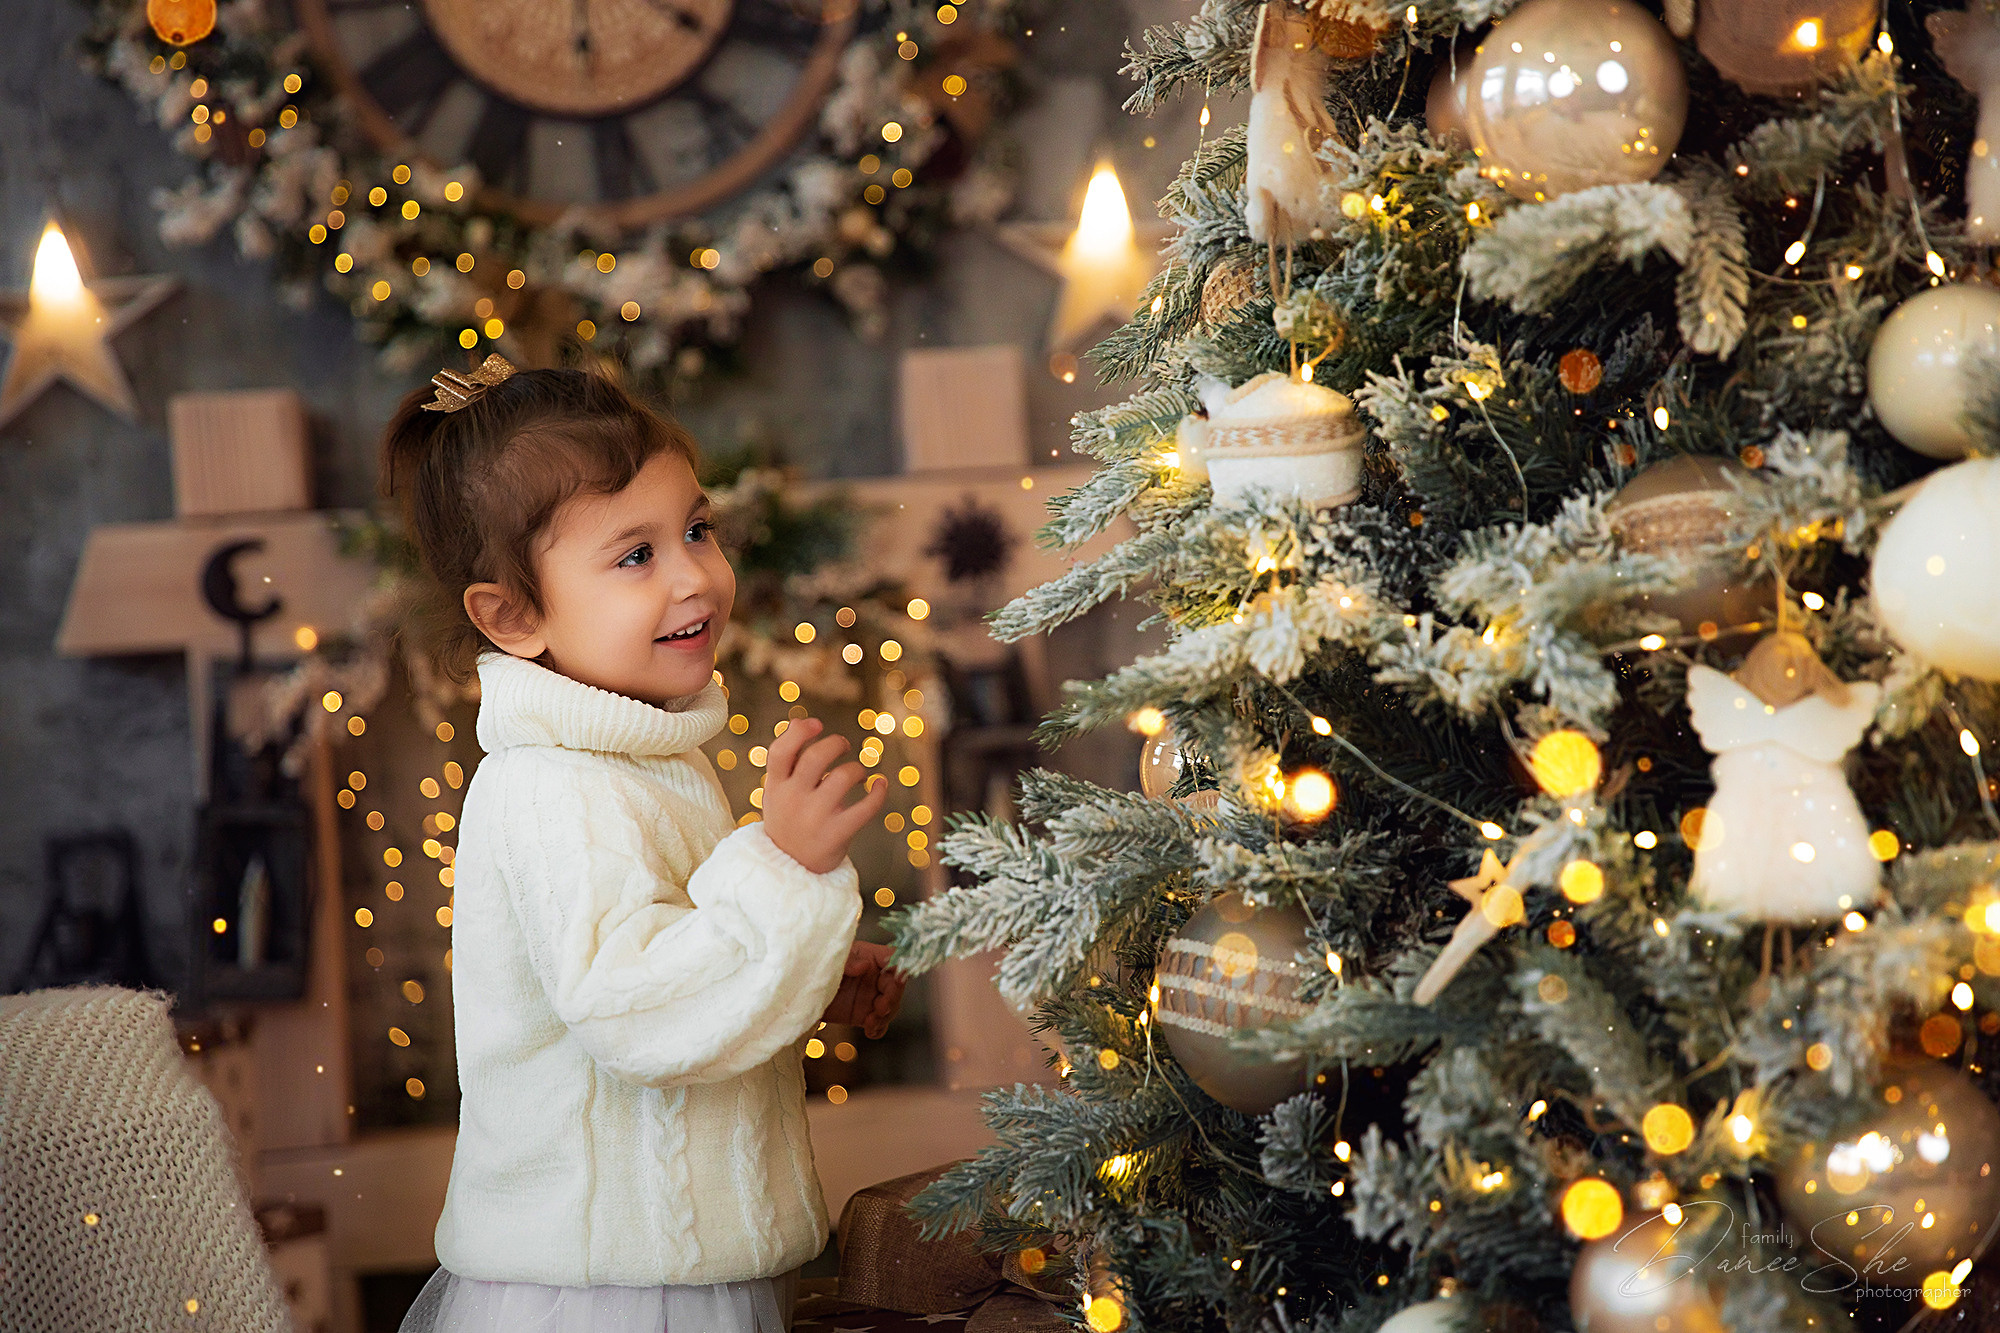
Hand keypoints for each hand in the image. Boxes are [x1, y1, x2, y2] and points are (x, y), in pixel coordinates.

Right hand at [761, 716, 887, 874]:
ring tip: (859, 774)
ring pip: (843, 777)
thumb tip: (800, 721)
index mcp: (775, 787)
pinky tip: (880, 784)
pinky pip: (865, 807)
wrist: (789, 868)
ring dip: (857, 769)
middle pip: (816, 757)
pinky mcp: (836, 835)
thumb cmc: (788, 818)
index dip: (799, 732)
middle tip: (844, 745)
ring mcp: (814, 818)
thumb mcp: (778, 791)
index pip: (779, 751)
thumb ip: (787, 759)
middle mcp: (792, 800)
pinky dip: (878, 792)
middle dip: (835, 743)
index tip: (817, 724)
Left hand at [820, 940, 905, 1038]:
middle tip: (880, 1008)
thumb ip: (847, 962)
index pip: (894, 958)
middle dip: (892, 998)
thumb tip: (865, 966)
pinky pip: (878, 1024)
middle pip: (896, 985)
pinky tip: (870, 1032)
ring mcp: (870, 996)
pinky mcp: (863, 1015)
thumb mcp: (829, 962)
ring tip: (870, 1022)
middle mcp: (874, 976)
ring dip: (885, 1016)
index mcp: (869, 956)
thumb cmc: (813, 968)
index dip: (901, 967)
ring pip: (891, 1006)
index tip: (897, 979)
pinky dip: (878, 1029)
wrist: (797, 994)